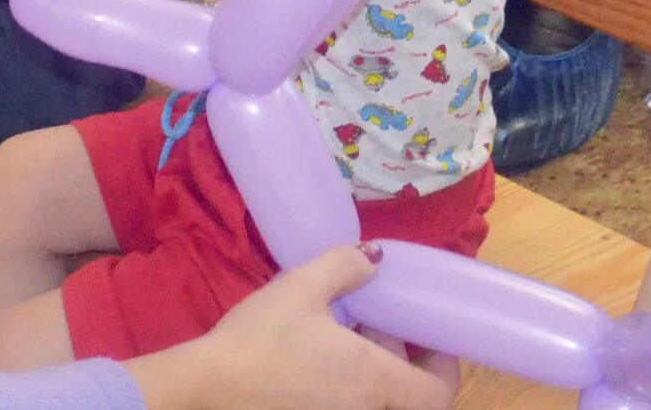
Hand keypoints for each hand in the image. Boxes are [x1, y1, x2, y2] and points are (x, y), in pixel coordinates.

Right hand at [128, 246, 453, 409]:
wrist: (207, 387)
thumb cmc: (259, 338)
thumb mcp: (302, 287)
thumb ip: (346, 266)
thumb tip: (376, 256)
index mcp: (373, 381)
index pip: (436, 394)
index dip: (443, 367)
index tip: (429, 339)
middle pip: (408, 401)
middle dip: (403, 366)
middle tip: (379, 329)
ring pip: (376, 405)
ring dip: (374, 377)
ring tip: (344, 342)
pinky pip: (348, 409)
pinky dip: (348, 389)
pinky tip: (317, 365)